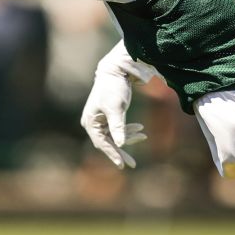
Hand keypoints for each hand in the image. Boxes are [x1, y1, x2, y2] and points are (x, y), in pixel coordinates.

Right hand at [80, 42, 155, 168]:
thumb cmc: (113, 88)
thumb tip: (121, 143)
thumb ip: (118, 126)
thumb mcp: (116, 108)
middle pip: (108, 142)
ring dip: (129, 137)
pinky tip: (141, 129)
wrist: (116, 70)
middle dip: (122, 151)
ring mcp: (101, 120)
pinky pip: (118, 128)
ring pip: (115, 136)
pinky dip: (129, 129)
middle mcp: (93, 123)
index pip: (102, 143)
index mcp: (90, 122)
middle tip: (133, 164)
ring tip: (144, 135)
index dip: (113, 154)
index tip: (122, 165)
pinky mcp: (108, 116)